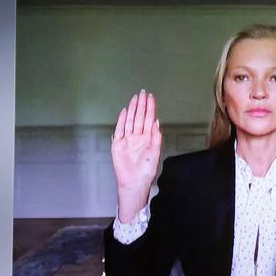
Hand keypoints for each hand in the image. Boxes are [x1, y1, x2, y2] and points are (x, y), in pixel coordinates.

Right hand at [111, 90, 161, 222]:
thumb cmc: (146, 170)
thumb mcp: (155, 153)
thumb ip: (156, 138)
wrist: (134, 182)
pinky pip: (120, 129)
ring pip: (130, 121)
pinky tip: (125, 111)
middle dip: (142, 105)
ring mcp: (127, 139)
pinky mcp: (118, 144)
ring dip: (133, 109)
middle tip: (143, 93)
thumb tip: (157, 122)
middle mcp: (138, 137)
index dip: (150, 108)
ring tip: (135, 98)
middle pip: (139, 117)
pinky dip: (122, 120)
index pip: (149, 120)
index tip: (151, 98)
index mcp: (148, 138)